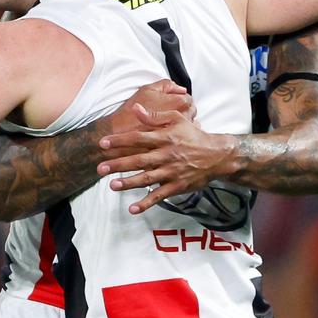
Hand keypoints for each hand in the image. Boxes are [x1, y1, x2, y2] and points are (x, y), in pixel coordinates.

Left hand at [96, 103, 235, 214]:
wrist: (217, 155)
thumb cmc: (193, 134)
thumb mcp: (177, 119)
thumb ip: (155, 115)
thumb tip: (135, 108)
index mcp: (164, 137)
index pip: (138, 138)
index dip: (120, 141)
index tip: (102, 143)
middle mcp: (166, 155)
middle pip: (138, 160)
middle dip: (118, 164)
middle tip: (100, 168)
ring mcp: (171, 171)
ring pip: (147, 178)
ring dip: (129, 183)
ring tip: (112, 185)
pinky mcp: (177, 186)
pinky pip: (159, 195)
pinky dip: (146, 203)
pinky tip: (133, 208)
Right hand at [106, 80, 194, 137]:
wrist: (121, 134)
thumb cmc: (133, 113)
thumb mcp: (147, 90)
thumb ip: (166, 85)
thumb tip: (178, 88)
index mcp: (179, 103)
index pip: (189, 99)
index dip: (180, 100)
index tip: (173, 102)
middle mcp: (183, 118)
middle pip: (191, 113)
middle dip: (182, 112)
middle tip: (170, 112)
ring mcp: (180, 133)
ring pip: (189, 128)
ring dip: (182, 126)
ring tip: (169, 125)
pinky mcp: (174, 145)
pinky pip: (183, 140)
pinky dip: (178, 138)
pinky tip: (168, 136)